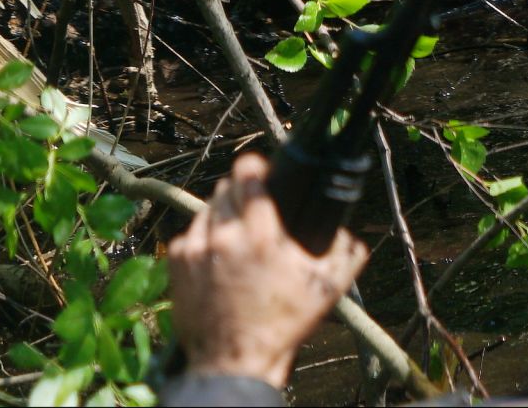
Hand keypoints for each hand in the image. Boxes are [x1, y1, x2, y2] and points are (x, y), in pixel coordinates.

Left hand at [167, 153, 369, 388]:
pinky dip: (203, 237)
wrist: (234, 361)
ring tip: (237, 233)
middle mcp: (223, 236)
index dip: (255, 165)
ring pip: (207, 210)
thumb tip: (351, 233)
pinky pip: (189, 235)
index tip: (261, 169)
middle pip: (226, 188)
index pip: (248, 175)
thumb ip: (347, 253)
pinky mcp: (176, 265)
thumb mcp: (327, 288)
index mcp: (260, 234)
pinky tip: (217, 254)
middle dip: (241, 190)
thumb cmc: (281, 324)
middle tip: (255, 205)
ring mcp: (195, 249)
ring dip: (222, 214)